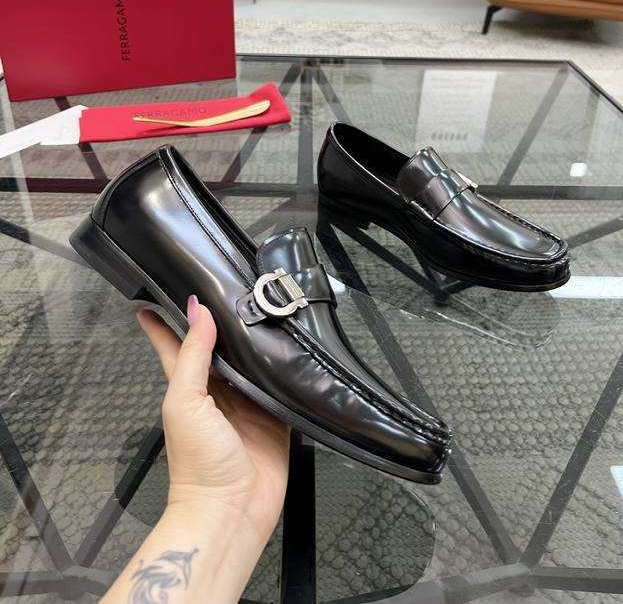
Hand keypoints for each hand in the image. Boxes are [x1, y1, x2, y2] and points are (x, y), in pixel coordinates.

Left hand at [137, 296, 289, 541]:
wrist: (232, 509)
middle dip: (222, 320)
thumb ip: (192, 355)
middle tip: (230, 284)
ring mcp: (247, 402)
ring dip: (256, 339)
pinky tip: (291, 345)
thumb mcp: (185, 401)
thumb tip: (197, 310)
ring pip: (251, 360)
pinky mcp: (275, 415)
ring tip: (264, 304)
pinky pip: (281, 383)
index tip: (160, 291)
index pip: (175, 343)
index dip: (166, 319)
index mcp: (189, 386)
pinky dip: (284, 366)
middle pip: (218, 346)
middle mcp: (217, 391)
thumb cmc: (197, 463)